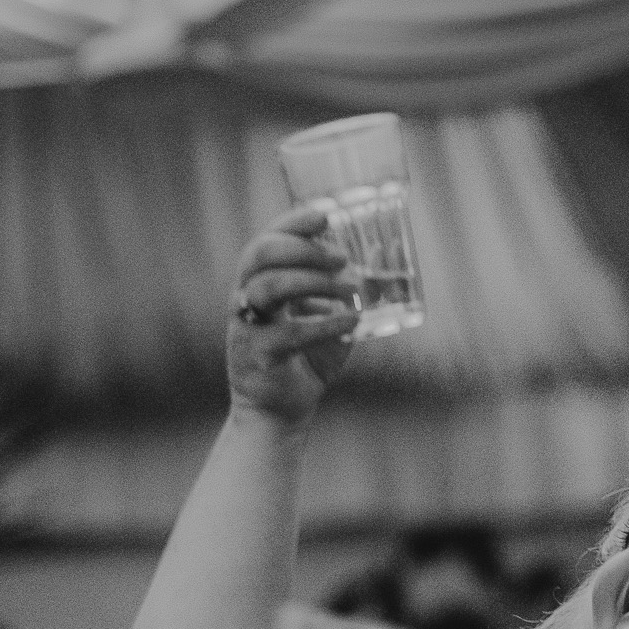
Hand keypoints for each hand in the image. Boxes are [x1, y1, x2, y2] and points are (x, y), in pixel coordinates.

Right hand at [226, 206, 358, 426]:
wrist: (280, 412)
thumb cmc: (306, 359)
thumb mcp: (333, 317)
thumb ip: (353, 288)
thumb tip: (383, 250)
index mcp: (259, 282)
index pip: (268, 239)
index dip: (293, 223)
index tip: (326, 216)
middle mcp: (245, 298)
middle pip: (260, 254)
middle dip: (303, 249)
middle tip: (342, 258)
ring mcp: (246, 326)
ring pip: (268, 286)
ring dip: (314, 282)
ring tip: (350, 289)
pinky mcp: (257, 356)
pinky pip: (289, 333)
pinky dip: (326, 324)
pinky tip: (352, 322)